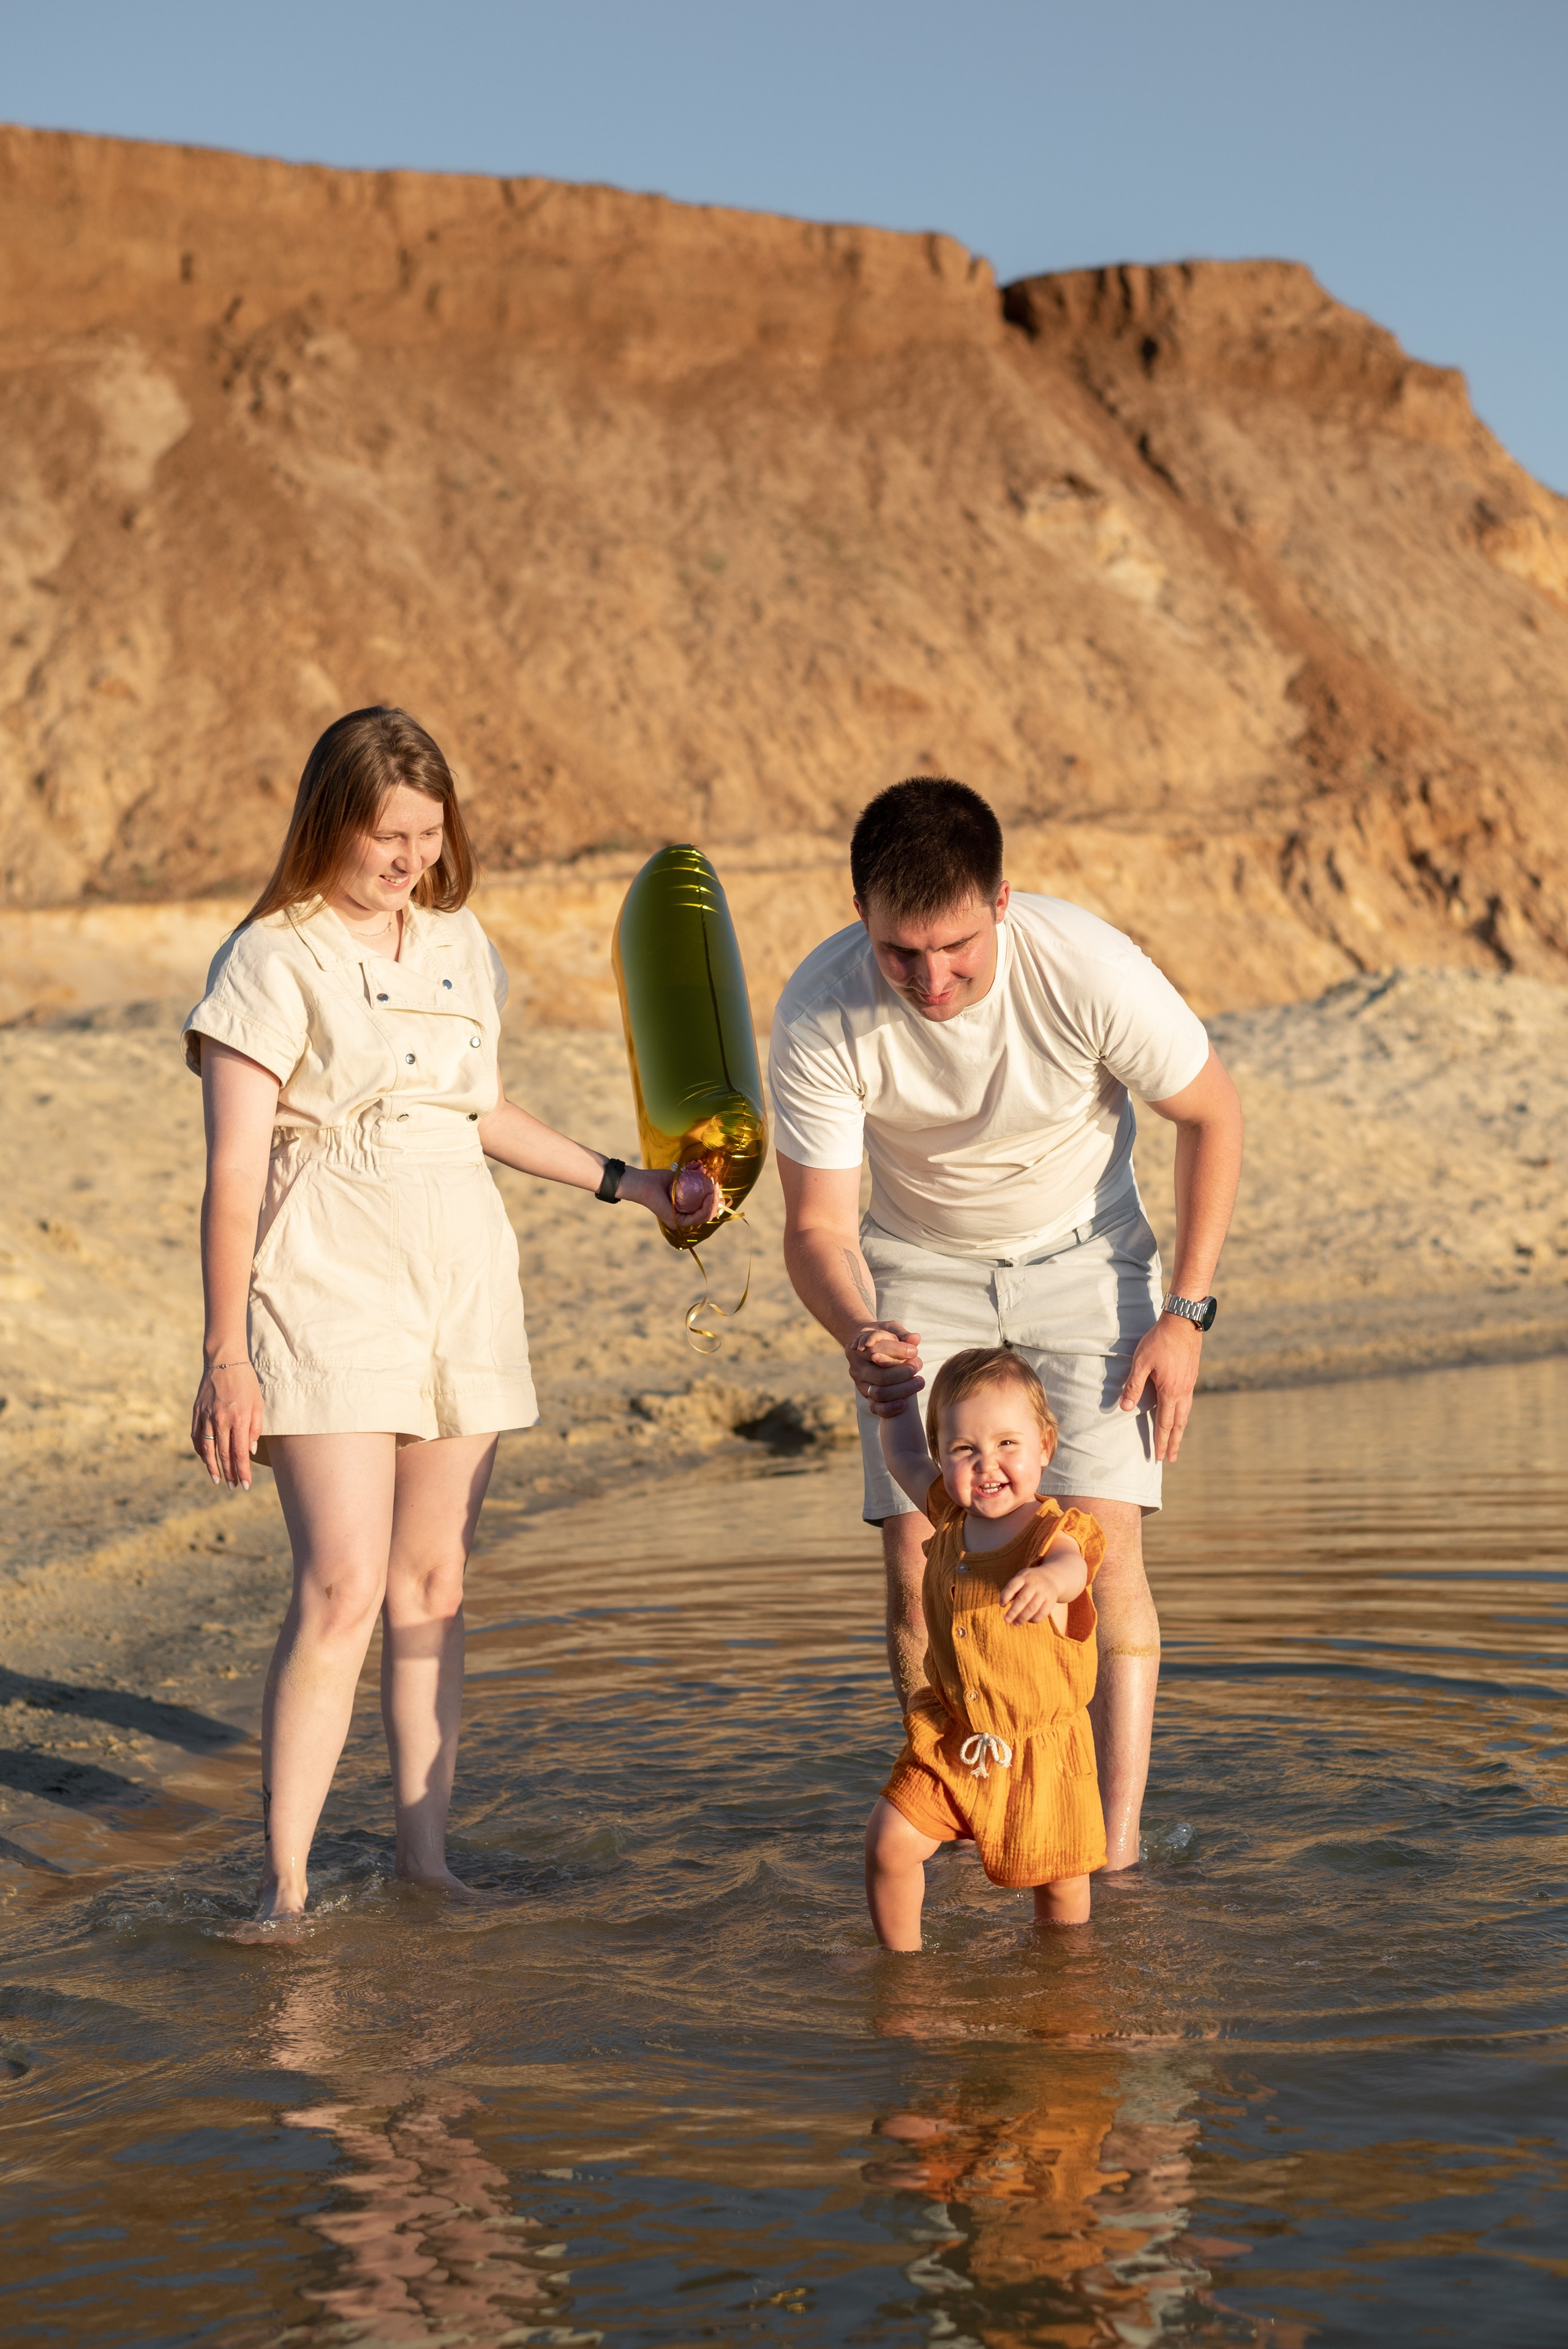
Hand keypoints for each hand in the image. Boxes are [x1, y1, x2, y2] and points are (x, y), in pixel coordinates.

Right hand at [191, 1360, 263, 1489]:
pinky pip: (197, 1437)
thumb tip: (250, 1451)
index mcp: (240, 1418)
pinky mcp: (197, 1412)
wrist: (224, 1361)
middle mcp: (221, 1419)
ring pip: (207, 1449)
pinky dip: (201, 1451)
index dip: (242, 1471)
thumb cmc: (246, 1382)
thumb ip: (255, 1428)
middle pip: (223, 1455)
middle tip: (233, 1487)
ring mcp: (206, 1416)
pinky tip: (206, 1460)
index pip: (240, 1453)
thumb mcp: (258, 1403)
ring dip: (212, 1468)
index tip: (245, 1485)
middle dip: (229, 1474)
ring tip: (218, 1480)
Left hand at [622, 1164, 722, 1231]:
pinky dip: (707, 1206)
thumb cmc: (657, 1179)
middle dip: (717, 1202)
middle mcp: (682, 1219)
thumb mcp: (680, 1179)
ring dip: (714, 1204)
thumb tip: (707, 1174)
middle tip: (718, 1188)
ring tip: (715, 1190)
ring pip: (705, 1216)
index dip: (715, 1200)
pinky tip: (709, 1195)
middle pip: (707, 1214)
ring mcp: (679, 1222)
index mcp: (683, 1211)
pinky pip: (698, 1216)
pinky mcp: (676, 1222)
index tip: (718, 1187)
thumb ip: (693, 1179)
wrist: (643, 1183)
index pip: (704, 1209)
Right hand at [846, 1319, 924, 1416]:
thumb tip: (915, 1339)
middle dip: (903, 1372)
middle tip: (919, 1365)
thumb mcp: (890, 1329)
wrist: (867, 1347)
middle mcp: (857, 1368)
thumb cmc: (883, 1336)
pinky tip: (904, 1404)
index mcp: (858, 1348)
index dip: (897, 1351)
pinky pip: (875, 1407)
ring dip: (902, 1390)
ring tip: (919, 1382)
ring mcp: (861, 1384)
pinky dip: (889, 1408)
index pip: (876, 1350)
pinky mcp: (867, 1397)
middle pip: (880, 1375)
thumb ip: (902, 1334)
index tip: (915, 1351)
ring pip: (879, 1393)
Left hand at [999, 1563, 1066, 1624]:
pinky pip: (1043, 1613)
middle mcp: (1034, 1583)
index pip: (1012, 1586)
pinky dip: (1034, 1619)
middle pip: (1023, 1599)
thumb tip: (1003, 1604)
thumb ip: (1011, 1590)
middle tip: (1006, 1620)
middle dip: (1013, 1611)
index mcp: (1024, 1577)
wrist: (1051, 1577)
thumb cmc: (1029, 1582)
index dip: (1005, 1596)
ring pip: (1032, 1607)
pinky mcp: (1051, 1600)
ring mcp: (1044, 1592)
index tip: (1002, 1605)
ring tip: (1016, 1623)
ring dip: (1022, 1618)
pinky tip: (1028, 1620)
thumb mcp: (1020, 1579)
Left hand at [1118, 1310, 1201, 1462]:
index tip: (1160, 1456)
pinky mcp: (1192, 1376)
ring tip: (1177, 1441)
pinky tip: (1180, 1414)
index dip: (1161, 1441)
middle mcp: (1183, 1391)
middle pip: (1178, 1423)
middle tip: (1171, 1458)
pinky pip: (1188, 1402)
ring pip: (1185, 1413)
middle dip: (1174, 1442)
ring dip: (1180, 1430)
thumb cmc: (1159, 1341)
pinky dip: (1184, 1414)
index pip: (1164, 1423)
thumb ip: (1133, 1386)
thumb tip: (1124, 1408)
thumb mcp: (1141, 1362)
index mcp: (1170, 1391)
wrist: (1183, 1322)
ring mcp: (1190, 1384)